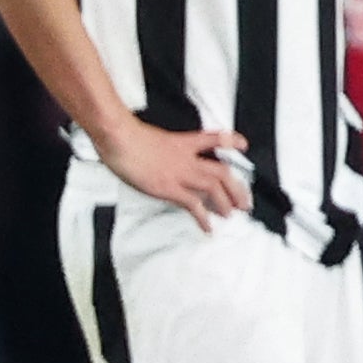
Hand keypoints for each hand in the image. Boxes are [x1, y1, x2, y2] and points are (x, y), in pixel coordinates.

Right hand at [98, 116, 251, 229]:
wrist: (118, 136)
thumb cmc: (125, 135)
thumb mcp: (149, 136)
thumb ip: (159, 147)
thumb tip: (155, 154)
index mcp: (182, 143)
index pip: (213, 139)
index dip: (230, 141)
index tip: (243, 145)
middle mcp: (186, 158)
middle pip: (222, 172)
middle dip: (237, 188)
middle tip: (243, 202)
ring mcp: (179, 173)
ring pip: (214, 188)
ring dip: (226, 203)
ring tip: (231, 215)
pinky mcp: (169, 187)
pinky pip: (193, 204)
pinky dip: (203, 218)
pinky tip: (208, 227)